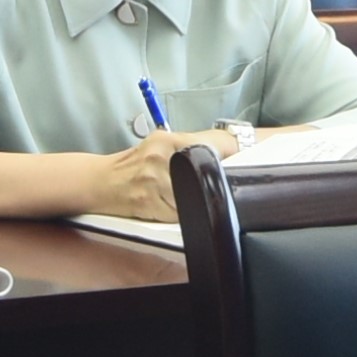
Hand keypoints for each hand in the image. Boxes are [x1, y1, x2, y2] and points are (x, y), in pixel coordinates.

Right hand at [84, 131, 246, 223]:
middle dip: (223, 182)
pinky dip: (183, 217)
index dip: (239, 152)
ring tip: (194, 200)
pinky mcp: (149, 204)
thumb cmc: (131, 166)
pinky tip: (178, 212)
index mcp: (169, 139)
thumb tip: (228, 155)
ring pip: (197, 197)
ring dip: (200, 203)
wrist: (97, 181)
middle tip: (232, 187)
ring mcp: (155, 181)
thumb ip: (189, 148)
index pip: (218, 141)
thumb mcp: (158, 146)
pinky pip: (179, 215)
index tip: (259, 156)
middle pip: (211, 172)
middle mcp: (162, 156)